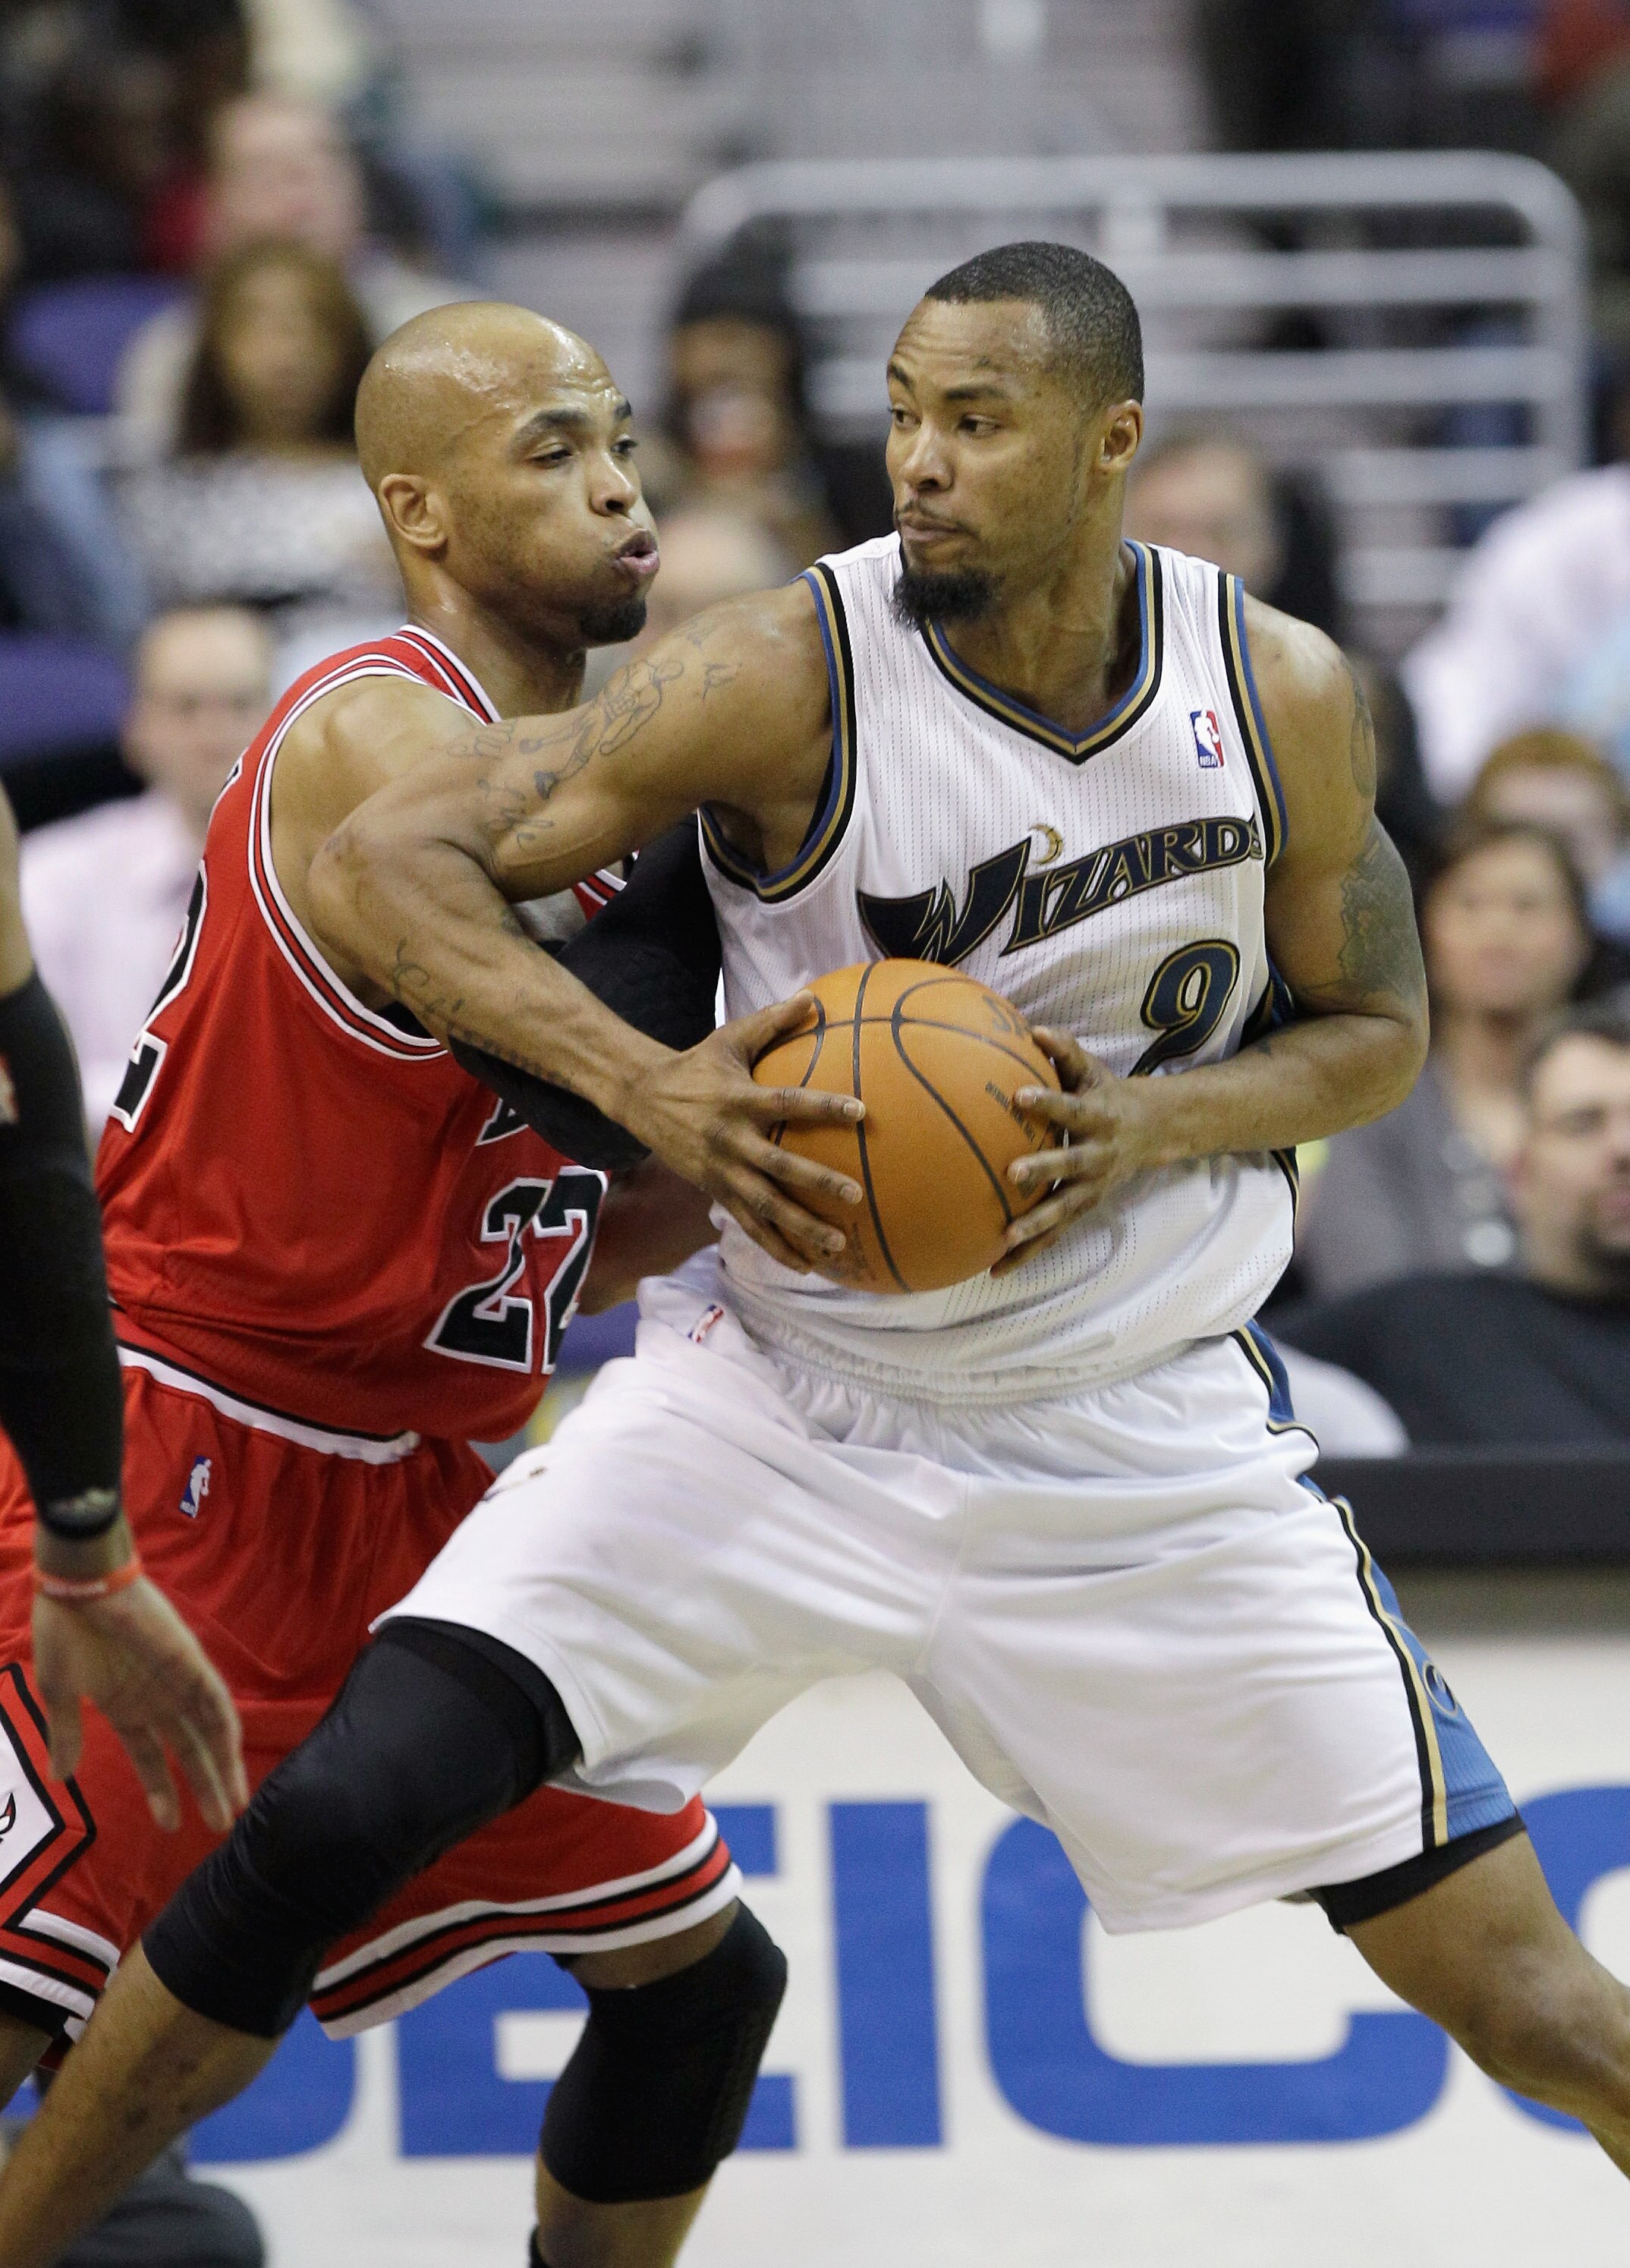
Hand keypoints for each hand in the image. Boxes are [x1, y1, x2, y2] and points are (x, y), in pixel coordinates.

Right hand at [32, 1560, 246, 1834]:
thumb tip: (60, 1778)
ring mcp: (176, 1681)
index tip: (171, 1825)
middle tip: (220, 1826)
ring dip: (223, 1768)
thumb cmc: (64, 1632)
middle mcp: (156, 1698)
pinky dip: (226, 1729)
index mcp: (125, 1706)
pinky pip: (216, 1700)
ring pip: (209, 1732)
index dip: (161, 1791)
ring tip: (233, 1806)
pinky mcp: (190, 1662)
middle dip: (204, 1787)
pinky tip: (233, 1757)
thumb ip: (66, 1735)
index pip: (151, 1756)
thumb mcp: (58, 1692)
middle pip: (188, 1751)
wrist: (78, 1585)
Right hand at [622, 994, 864, 1272]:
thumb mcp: (730, 1038)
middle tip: (855, 1194)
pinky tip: (806, 1265)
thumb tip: (814, 997)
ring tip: (838, 1245)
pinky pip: (749, 1225)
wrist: (641, 1097)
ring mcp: (721, 1171)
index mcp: (739, 1100)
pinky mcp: (714, 1191)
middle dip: (817, 1182)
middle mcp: (731, 1141)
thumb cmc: (696, 1065)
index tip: (860, 1111)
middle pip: (779, 1167)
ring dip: (800, 1228)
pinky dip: (776, 1247)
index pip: (788, 1103)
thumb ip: (772, 1021)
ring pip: (765, 1207)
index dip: (823, 1107)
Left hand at [993, 1028, 1162, 1274]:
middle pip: (1070, 1164)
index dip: (1049, 1102)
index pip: (1071, 1108)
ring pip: (1063, 1210)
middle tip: (1011, 1173)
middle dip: (1044, 1169)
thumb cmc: (1108, 1094)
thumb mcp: (1091, 1069)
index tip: (1020, 1095)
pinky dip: (1027, 1253)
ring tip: (1004, 1239)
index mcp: (1098, 1118)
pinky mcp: (1083, 1209)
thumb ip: (1063, 1050)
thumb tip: (1032, 1029)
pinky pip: (1054, 1235)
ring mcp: (1092, 1187)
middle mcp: (1097, 1155)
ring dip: (1036, 1225)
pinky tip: (995, 1268)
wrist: (1154, 1131)